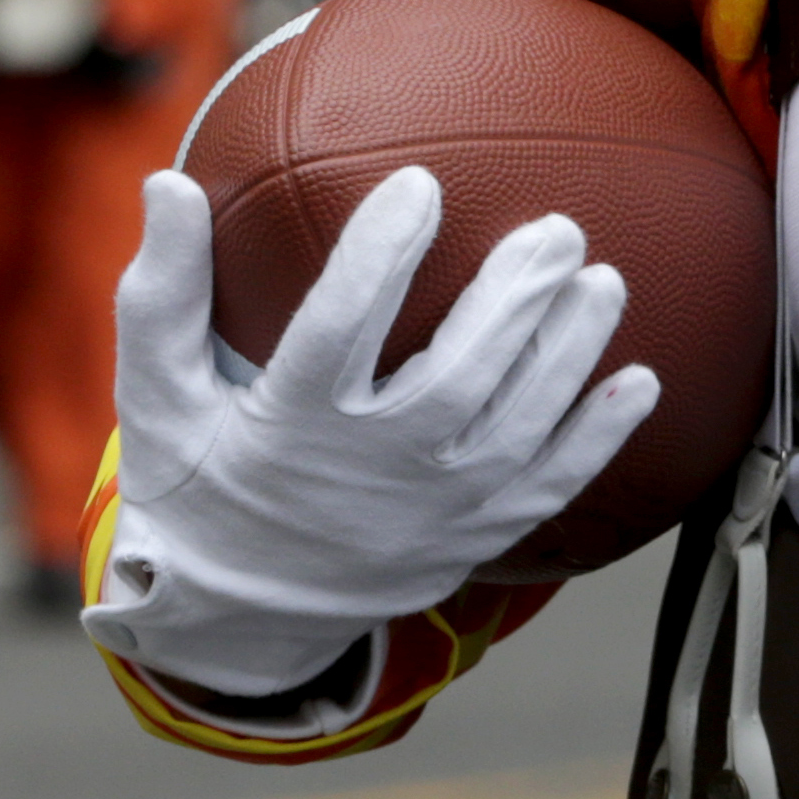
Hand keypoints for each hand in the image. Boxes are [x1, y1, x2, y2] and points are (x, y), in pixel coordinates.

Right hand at [85, 166, 657, 695]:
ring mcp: (428, 514)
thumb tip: (169, 182)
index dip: (379, 257)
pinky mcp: (468, 540)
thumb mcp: (156, 396)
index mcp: (287, 426)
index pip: (337, 333)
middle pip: (456, 382)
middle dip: (513, 304)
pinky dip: (597, 441)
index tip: (421, 182)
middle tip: (558, 230)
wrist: (234, 616)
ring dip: (569, 357)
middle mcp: (367, 473)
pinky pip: (545, 491)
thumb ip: (162, 294)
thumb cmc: (195, 478)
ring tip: (605, 281)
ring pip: (515, 431)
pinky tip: (642, 383)